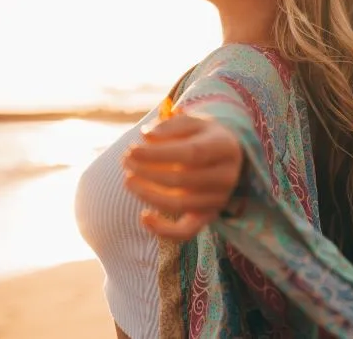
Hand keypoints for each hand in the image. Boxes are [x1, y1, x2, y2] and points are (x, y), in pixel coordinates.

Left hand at [122, 110, 242, 240]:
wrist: (226, 154)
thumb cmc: (202, 134)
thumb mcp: (191, 121)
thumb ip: (169, 126)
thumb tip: (145, 136)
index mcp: (224, 147)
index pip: (190, 154)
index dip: (158, 154)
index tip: (132, 149)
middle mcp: (226, 176)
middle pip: (181, 180)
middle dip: (147, 172)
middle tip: (125, 160)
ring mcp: (218, 199)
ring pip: (179, 205)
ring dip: (148, 194)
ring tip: (128, 179)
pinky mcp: (209, 216)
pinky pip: (187, 231)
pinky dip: (163, 230)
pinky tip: (143, 217)